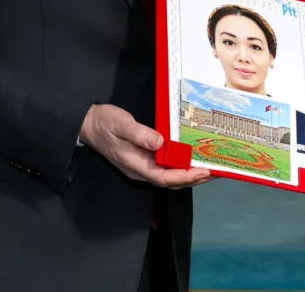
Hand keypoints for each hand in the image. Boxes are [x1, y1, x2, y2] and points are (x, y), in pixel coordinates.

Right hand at [79, 104, 211, 188]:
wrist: (89, 124)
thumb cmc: (105, 123)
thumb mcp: (121, 124)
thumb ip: (140, 134)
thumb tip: (159, 143)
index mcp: (136, 164)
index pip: (164, 178)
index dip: (185, 177)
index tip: (203, 171)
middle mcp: (141, 170)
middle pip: (171, 182)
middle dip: (193, 179)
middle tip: (215, 171)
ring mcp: (142, 166)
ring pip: (170, 177)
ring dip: (190, 175)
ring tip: (209, 169)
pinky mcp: (144, 160)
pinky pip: (166, 169)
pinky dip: (181, 167)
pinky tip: (192, 160)